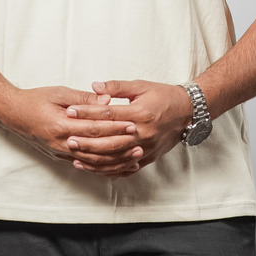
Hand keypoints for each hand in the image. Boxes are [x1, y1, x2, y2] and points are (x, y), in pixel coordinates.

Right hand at [0, 85, 140, 172]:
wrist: (14, 114)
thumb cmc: (36, 99)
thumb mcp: (60, 92)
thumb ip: (84, 98)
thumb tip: (107, 99)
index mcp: (61, 125)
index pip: (94, 128)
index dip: (115, 128)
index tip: (133, 125)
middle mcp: (61, 143)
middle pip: (96, 148)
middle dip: (119, 146)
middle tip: (139, 143)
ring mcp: (60, 152)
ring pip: (92, 161)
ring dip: (114, 160)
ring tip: (133, 156)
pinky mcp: (60, 157)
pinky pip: (84, 165)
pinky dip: (102, 167)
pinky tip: (116, 166)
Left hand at [66, 80, 191, 173]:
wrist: (188, 111)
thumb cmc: (163, 96)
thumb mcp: (140, 86)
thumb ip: (116, 87)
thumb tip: (94, 86)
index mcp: (140, 113)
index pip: (108, 114)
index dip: (87, 113)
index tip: (70, 111)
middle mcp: (143, 133)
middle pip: (109, 141)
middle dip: (86, 140)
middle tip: (67, 137)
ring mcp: (145, 148)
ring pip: (115, 158)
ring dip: (93, 158)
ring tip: (74, 155)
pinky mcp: (148, 158)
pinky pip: (124, 168)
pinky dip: (107, 169)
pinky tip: (93, 167)